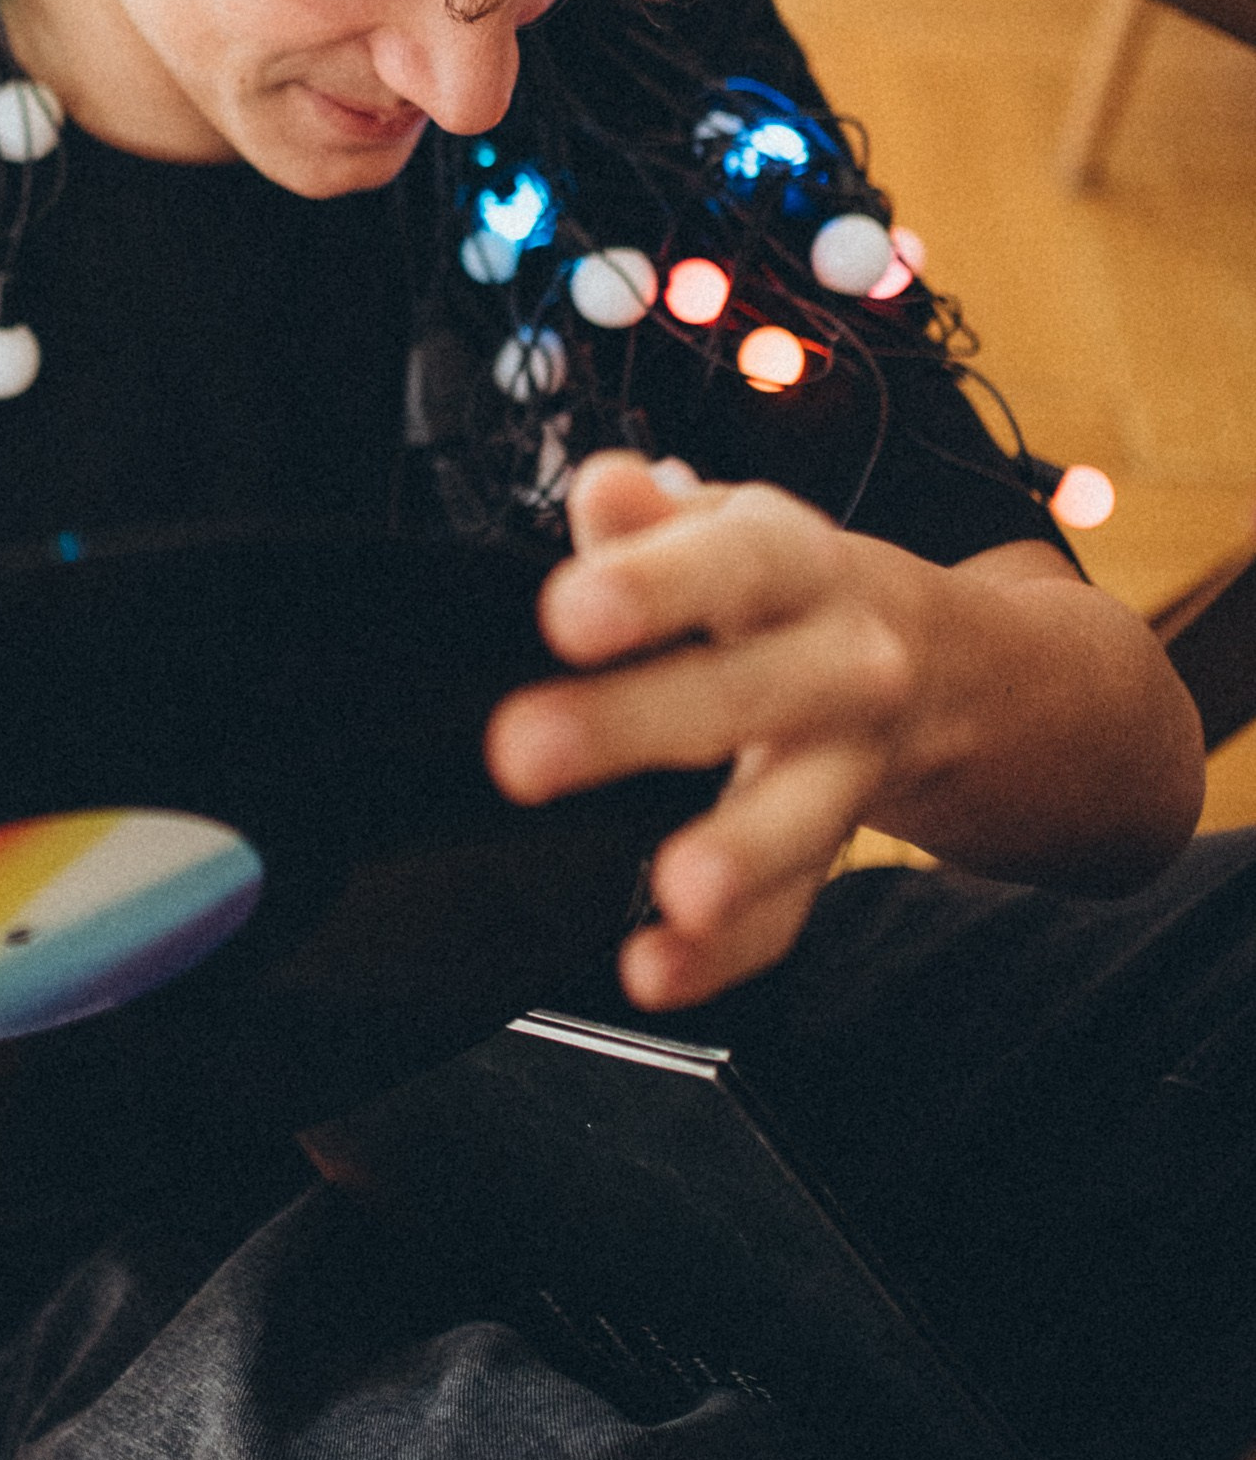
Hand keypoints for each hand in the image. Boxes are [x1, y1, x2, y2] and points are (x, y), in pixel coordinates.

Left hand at [484, 448, 924, 1011]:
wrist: (933, 664)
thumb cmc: (782, 588)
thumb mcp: (731, 528)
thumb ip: (657, 519)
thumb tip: (605, 491)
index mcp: (799, 567)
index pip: (732, 564)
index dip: (653, 585)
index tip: (569, 610)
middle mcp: (840, 666)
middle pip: (751, 693)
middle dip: (639, 724)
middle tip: (525, 750)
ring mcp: (845, 769)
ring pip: (798, 818)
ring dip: (737, 857)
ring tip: (675, 893)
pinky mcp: (830, 854)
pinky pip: (788, 914)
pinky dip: (722, 954)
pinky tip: (654, 969)